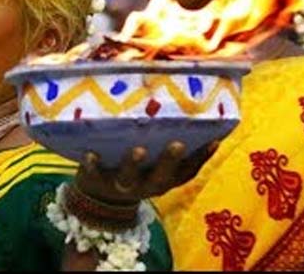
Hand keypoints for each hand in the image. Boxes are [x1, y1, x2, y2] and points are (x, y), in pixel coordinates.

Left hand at [74, 139, 218, 204]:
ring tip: (138, 150)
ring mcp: (122, 185)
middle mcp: (147, 185)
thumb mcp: (154, 160)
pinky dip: (93, 165)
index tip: (213, 139)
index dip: (201, 158)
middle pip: (161, 176)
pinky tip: (90, 153)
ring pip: (129, 178)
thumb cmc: (136, 166)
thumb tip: (189, 109)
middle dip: (170, 160)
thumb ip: (166, 141)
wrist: (99, 194)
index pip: (187, 171)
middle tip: (177, 143)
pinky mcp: (98, 181)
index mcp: (164, 179)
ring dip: (134, 164)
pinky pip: (95, 174)